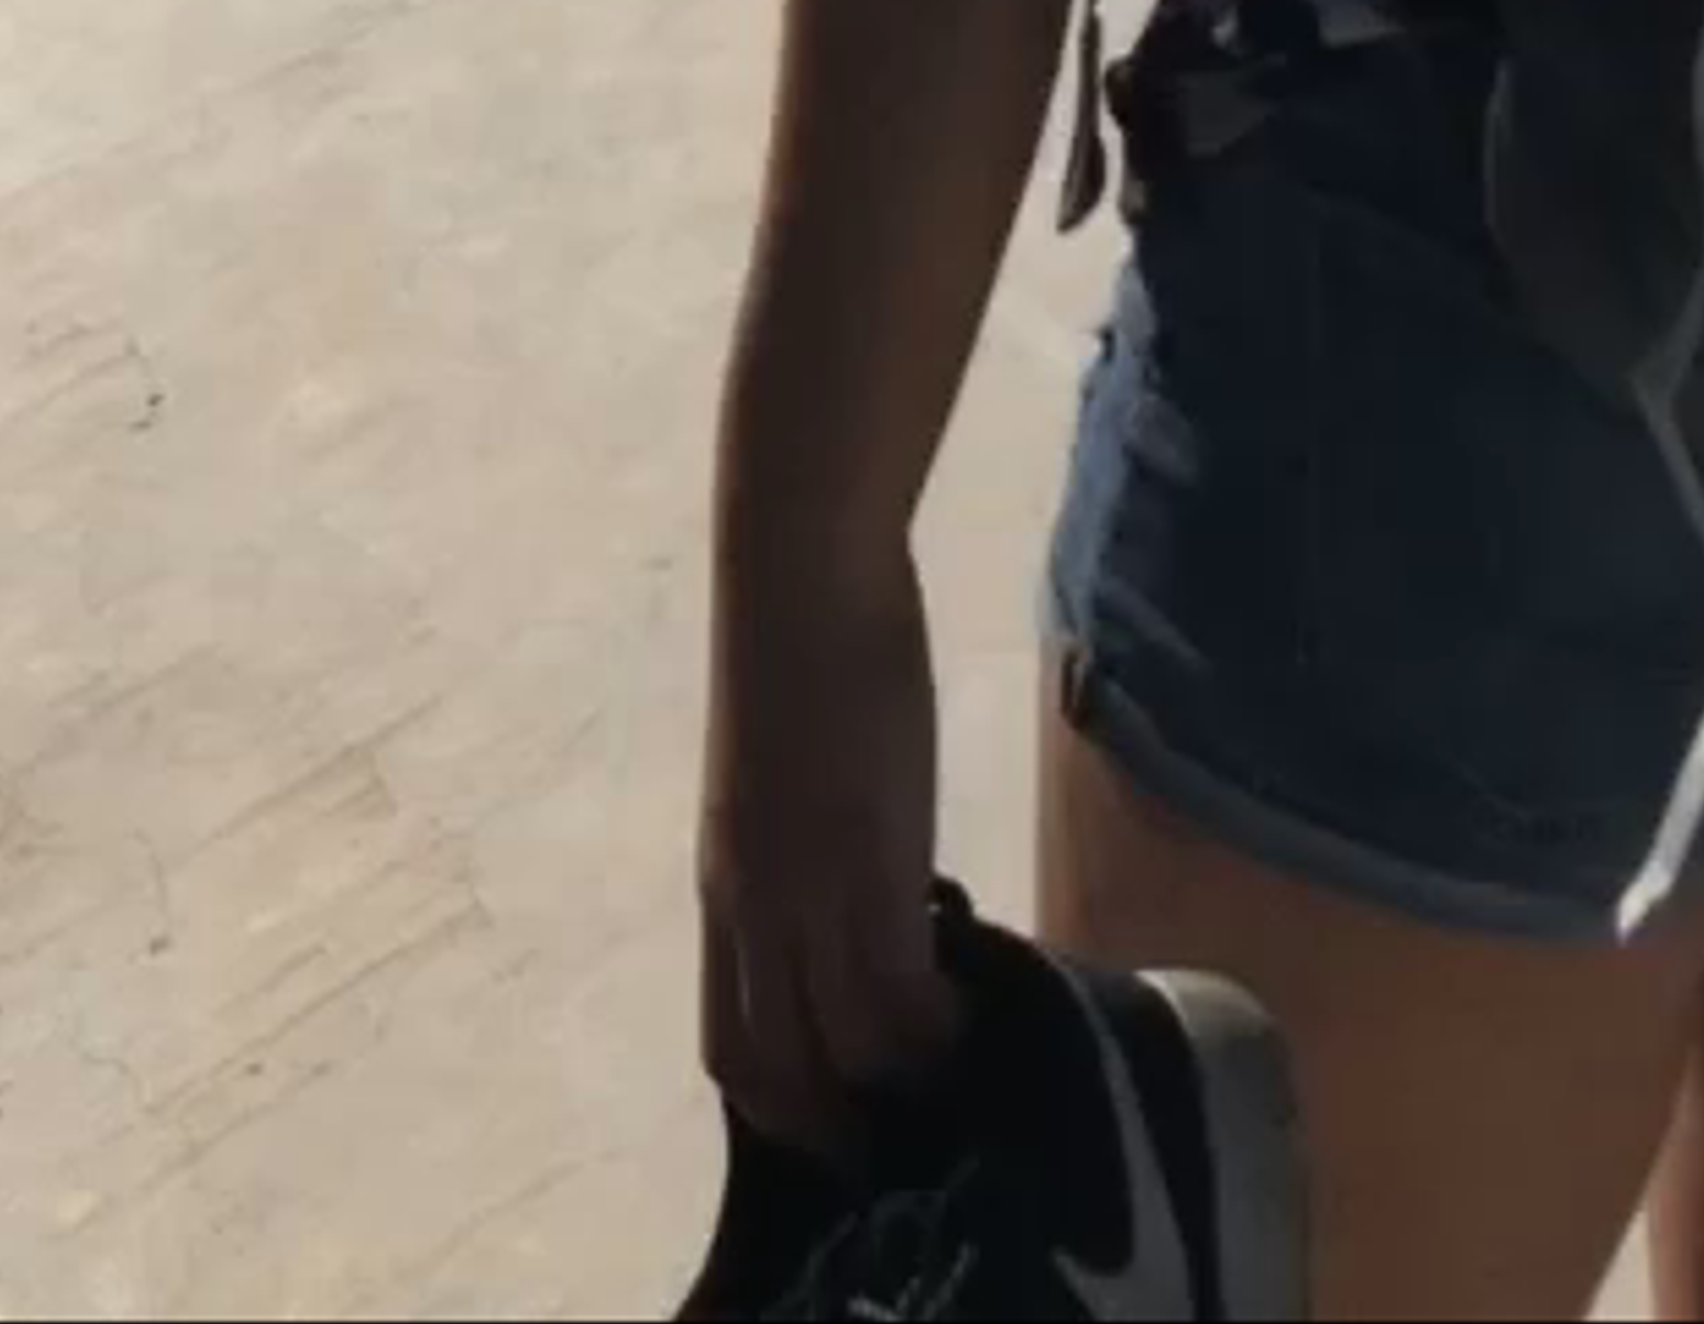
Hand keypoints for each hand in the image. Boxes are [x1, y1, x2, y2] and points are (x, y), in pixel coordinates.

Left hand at [698, 530, 946, 1143]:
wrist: (799, 567)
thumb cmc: (793, 647)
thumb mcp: (775, 783)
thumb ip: (800, 855)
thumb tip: (857, 909)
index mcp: (724, 890)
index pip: (733, 1049)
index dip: (784, 1108)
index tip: (843, 1126)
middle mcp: (752, 910)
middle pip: (777, 1079)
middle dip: (840, 1133)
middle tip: (910, 1136)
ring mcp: (806, 892)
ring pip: (848, 1057)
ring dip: (905, 1090)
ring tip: (963, 1079)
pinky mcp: (870, 863)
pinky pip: (902, 997)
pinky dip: (939, 1029)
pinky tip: (980, 1008)